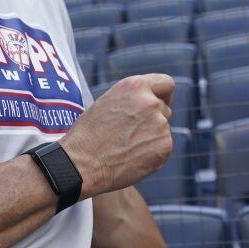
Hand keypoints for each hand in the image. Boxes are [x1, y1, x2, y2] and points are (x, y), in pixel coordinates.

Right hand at [59, 74, 173, 198]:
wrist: (82, 164)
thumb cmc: (89, 134)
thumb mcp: (108, 102)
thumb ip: (133, 99)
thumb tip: (151, 103)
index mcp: (135, 86)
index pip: (166, 84)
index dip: (163, 94)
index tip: (159, 103)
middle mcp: (151, 101)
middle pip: (164, 109)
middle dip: (153, 119)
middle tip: (131, 133)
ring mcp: (160, 124)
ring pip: (163, 130)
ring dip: (152, 137)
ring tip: (127, 147)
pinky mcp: (164, 145)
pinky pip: (163, 147)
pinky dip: (152, 153)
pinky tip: (132, 158)